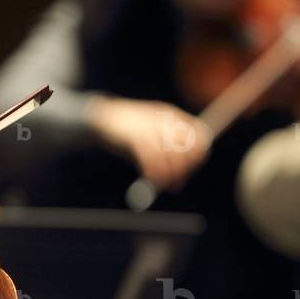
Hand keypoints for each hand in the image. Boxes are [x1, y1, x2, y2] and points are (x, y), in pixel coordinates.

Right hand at [88, 96, 210, 189]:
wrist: (99, 118)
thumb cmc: (125, 131)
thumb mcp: (149, 137)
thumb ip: (164, 154)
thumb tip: (178, 180)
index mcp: (172, 115)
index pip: (199, 135)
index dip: (197, 155)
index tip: (187, 170)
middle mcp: (166, 120)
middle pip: (188, 148)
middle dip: (184, 169)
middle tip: (175, 182)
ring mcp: (151, 129)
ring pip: (172, 157)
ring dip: (170, 175)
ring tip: (163, 183)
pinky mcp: (136, 139)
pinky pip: (153, 161)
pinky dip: (154, 174)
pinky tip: (150, 179)